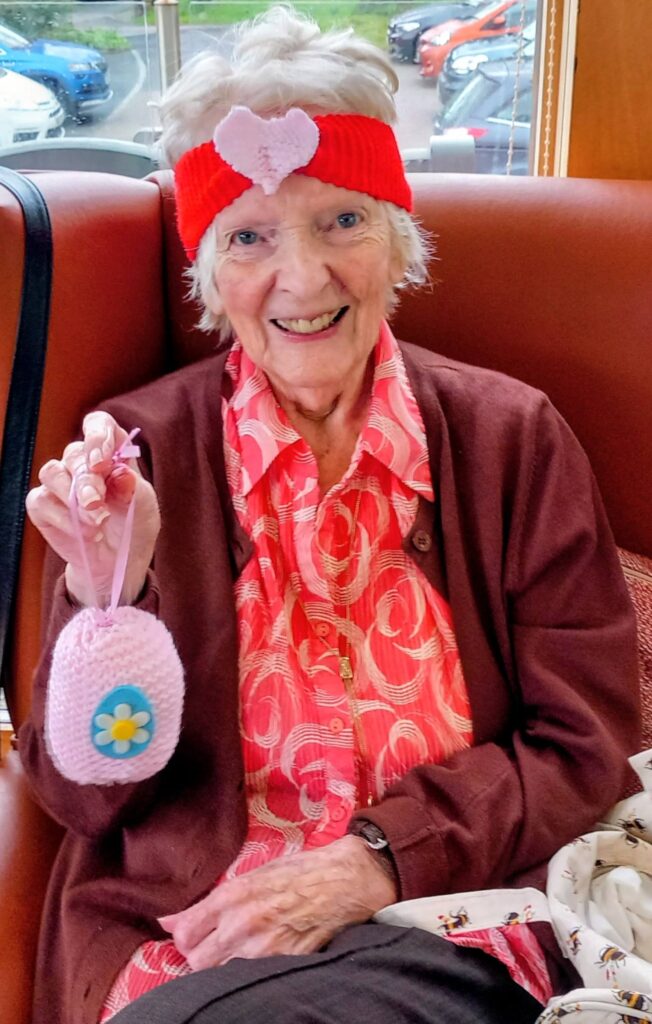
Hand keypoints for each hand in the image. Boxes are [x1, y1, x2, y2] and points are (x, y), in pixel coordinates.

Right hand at [26, 411, 159, 605]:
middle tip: (97, 505)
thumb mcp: (143, 509)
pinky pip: (40, 500)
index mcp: (111, 452)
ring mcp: (60, 482)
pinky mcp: (43, 504)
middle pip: (74, 453)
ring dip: (72, 498)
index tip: (101, 461)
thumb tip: (122, 474)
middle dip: (86, 481)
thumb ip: (133, 491)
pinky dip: (61, 518)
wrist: (117, 561)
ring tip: (96, 523)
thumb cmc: (133, 527)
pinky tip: (82, 532)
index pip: (99, 425)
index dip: (97, 436)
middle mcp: (82, 462)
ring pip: (52, 472)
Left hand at [158, 835, 397, 970]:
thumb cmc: (299, 872)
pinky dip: (247, 972)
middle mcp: (242, 924)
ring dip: (222, 965)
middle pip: (196, 961)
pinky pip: (249, 978)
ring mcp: (262, 948)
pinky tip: (256, 959)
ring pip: (219, 974)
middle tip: (214, 945)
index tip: (193, 934)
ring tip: (236, 952)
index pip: (184, 934)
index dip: (185, 937)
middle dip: (200, 954)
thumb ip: (211, 901)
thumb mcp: (252, 875)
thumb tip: (170, 921)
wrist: (344, 880)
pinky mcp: (282, 963)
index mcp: (232, 896)